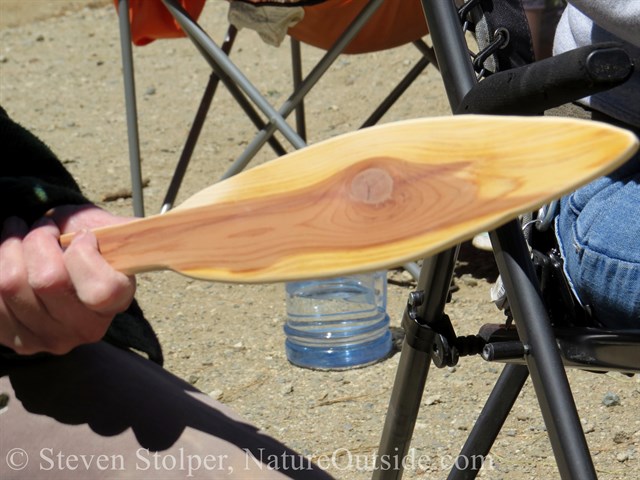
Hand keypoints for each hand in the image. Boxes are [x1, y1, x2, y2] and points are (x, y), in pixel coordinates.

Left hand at [0, 206, 135, 354]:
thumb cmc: (85, 241)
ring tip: (21, 234)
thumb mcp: (110, 230)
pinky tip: (8, 253)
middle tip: (43, 228)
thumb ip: (123, 230)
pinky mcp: (15, 339)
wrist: (59, 267)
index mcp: (117, 302)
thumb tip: (141, 231)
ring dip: (11, 246)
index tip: (83, 237)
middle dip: (39, 239)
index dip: (85, 255)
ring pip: (11, 284)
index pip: (102, 290)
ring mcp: (48, 339)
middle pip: (48, 281)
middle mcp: (86, 329)